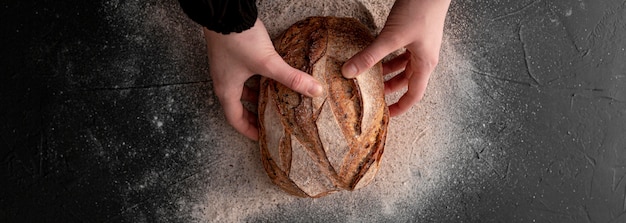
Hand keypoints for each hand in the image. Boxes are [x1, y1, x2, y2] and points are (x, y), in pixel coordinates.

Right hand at [204, 19, 322, 139]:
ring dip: (256, 95)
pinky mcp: (232, 54)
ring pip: (241, 89)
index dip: (249, 130)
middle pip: (237, 106)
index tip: (262, 137)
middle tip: (269, 121)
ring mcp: (226, 67)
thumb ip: (292, 78)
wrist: (226, 13)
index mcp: (227, 90)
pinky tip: (270, 75)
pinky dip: (256, 80)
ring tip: (273, 99)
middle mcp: (223, 81)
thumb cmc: (239, 40)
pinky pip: (243, 75)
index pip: (235, 119)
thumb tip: (315, 91)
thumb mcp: (268, 63)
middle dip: (254, 115)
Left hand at [342, 0, 450, 115]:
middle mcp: (425, 57)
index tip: (387, 114)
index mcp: (425, 64)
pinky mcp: (416, 33)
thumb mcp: (391, 37)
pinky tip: (378, 54)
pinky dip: (390, 57)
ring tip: (371, 75)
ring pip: (404, 66)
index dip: (401, 107)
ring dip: (388, 72)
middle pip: (408, 81)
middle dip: (390, 89)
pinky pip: (403, 52)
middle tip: (373, 95)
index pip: (414, 94)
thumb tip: (349, 72)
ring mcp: (422, 45)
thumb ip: (369, 56)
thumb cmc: (420, 11)